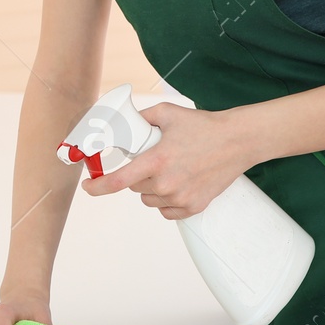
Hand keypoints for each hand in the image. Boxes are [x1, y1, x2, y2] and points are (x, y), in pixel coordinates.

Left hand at [81, 101, 251, 219]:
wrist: (237, 141)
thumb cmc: (203, 127)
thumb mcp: (166, 113)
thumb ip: (140, 118)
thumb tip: (121, 123)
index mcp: (157, 161)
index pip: (118, 181)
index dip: (97, 186)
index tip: (88, 186)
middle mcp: (167, 184)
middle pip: (134, 188)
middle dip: (137, 175)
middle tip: (155, 159)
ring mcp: (181, 198)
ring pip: (149, 200)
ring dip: (151, 188)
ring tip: (171, 170)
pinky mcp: (194, 207)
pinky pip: (166, 211)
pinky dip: (166, 201)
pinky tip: (178, 184)